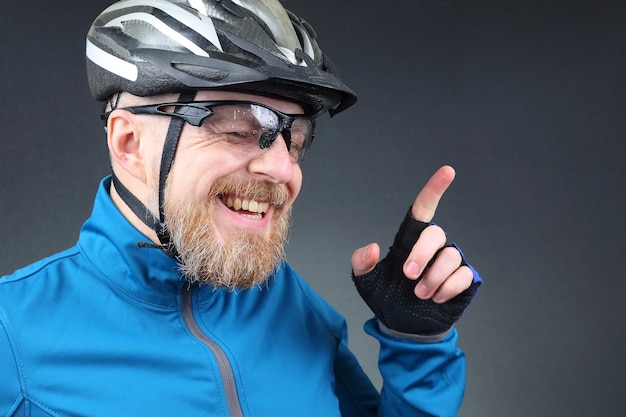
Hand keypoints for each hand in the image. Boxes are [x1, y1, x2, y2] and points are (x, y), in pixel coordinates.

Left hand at [351, 165, 481, 334]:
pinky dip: (447, 288)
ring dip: (432, 278)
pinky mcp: (463, 280)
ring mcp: (449, 263)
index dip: (435, 189)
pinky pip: (463, 275)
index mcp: (410, 239)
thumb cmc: (386, 297)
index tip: (447, 172)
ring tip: (420, 294)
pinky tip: (435, 298)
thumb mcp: (366, 280)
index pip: (423, 208)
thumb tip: (372, 248)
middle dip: (422, 254)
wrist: (403, 328)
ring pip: (451, 256)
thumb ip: (361, 262)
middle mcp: (433, 247)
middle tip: (408, 276)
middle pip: (436, 234)